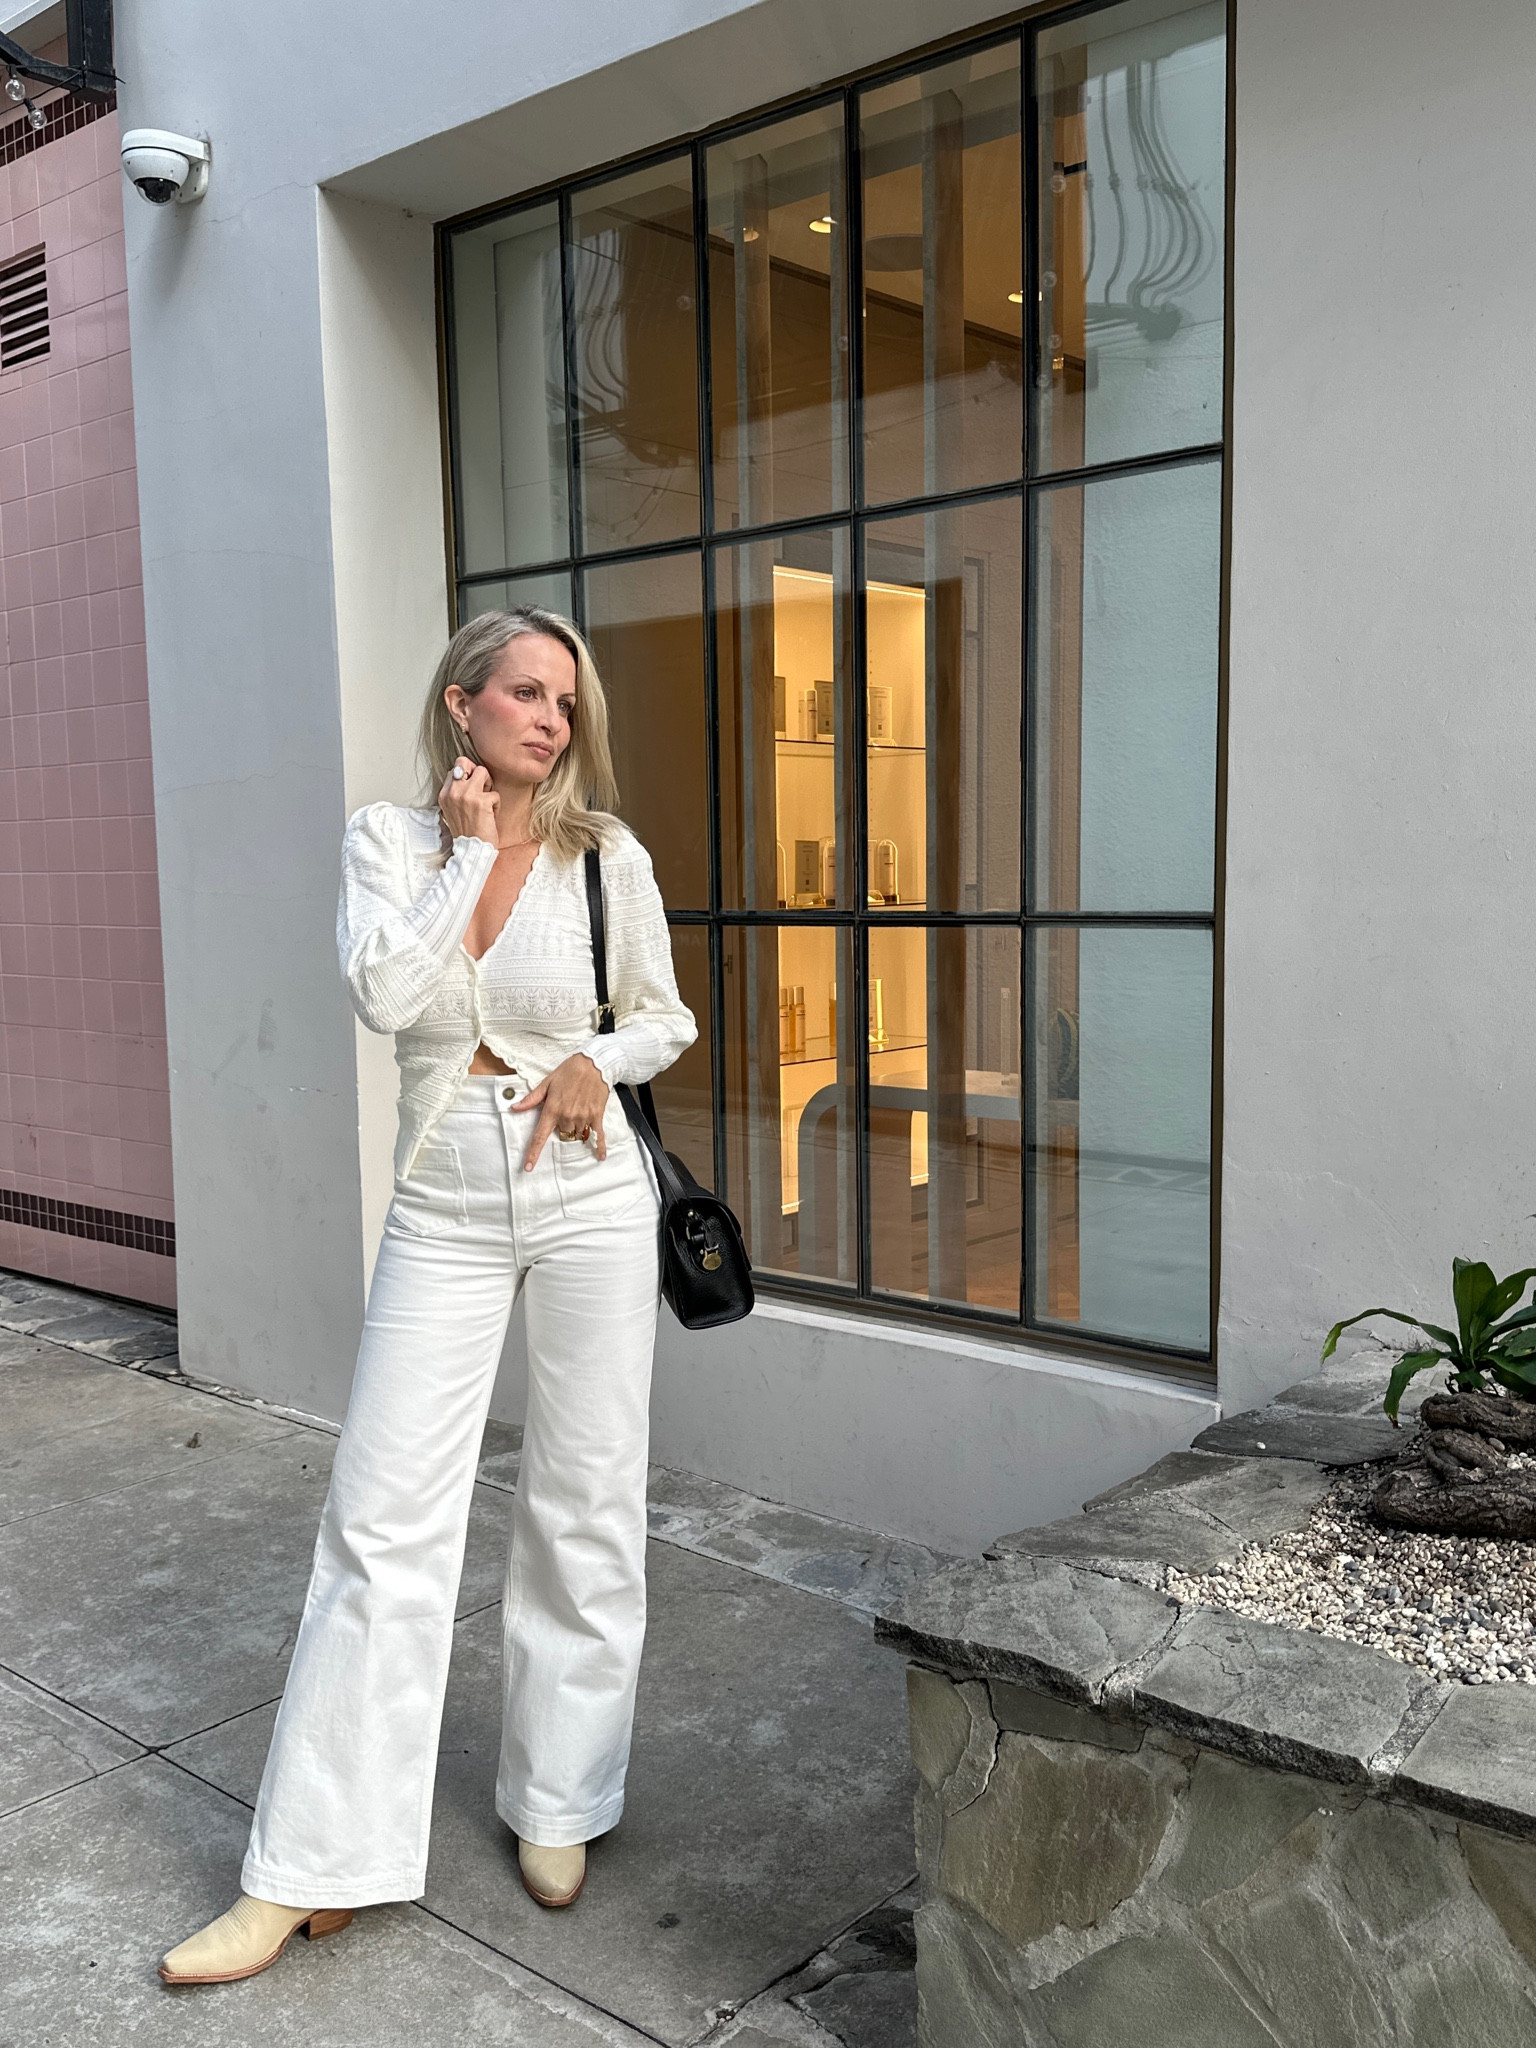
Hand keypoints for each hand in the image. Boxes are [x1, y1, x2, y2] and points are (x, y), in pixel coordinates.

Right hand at [438, 757, 498, 846]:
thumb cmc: (467, 832)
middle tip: (481, 791)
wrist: (472, 850)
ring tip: (487, 801)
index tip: (473, 791)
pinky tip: (490, 815)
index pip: (456, 768)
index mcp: (444, 794)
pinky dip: (496, 804)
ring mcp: (466, 795)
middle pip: (465, 762)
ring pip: (482, 771)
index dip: (468, 776)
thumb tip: (466, 774)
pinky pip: (494, 793)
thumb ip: (456, 793)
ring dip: (488, 785)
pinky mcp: (481, 802)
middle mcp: (452, 792)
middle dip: (477, 774)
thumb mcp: (453, 810)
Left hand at [513, 1053, 610, 1169]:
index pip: (540, 1136)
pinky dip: (599, 1147)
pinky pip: (597, 1136)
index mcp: (552, 1109)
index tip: (528, 1168)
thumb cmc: (569, 1071)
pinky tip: (600, 1157)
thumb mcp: (547, 1082)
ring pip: (576, 1134)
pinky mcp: (596, 1116)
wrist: (594, 1063)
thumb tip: (515, 1108)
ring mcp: (583, 1117)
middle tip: (566, 1107)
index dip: (533, 1153)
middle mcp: (567, 1116)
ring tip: (579, 1108)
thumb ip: (532, 1098)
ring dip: (576, 1128)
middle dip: (561, 1126)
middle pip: (561, 1134)